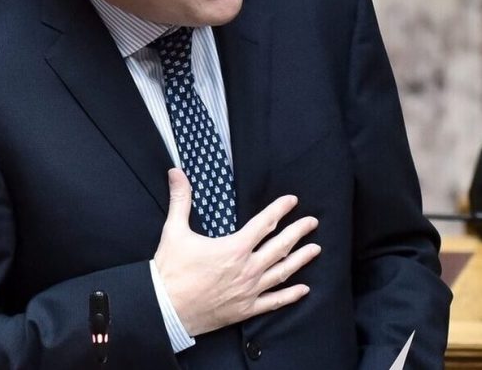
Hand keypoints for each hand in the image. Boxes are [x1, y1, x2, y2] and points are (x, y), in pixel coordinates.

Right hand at [153, 168, 320, 335]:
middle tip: (312, 223)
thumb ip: (180, 199)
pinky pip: (274, 302)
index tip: (292, 201)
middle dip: (298, 232)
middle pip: (280, 246)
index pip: (264, 223)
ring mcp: (249, 291)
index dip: (280, 209)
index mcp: (234, 248)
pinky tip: (304, 290)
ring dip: (300, 259)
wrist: (166, 309)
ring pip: (282, 272)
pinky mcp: (245, 309)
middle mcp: (247, 269)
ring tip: (315, 250)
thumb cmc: (170, 271)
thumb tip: (176, 172)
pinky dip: (290, 295)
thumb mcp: (174, 231)